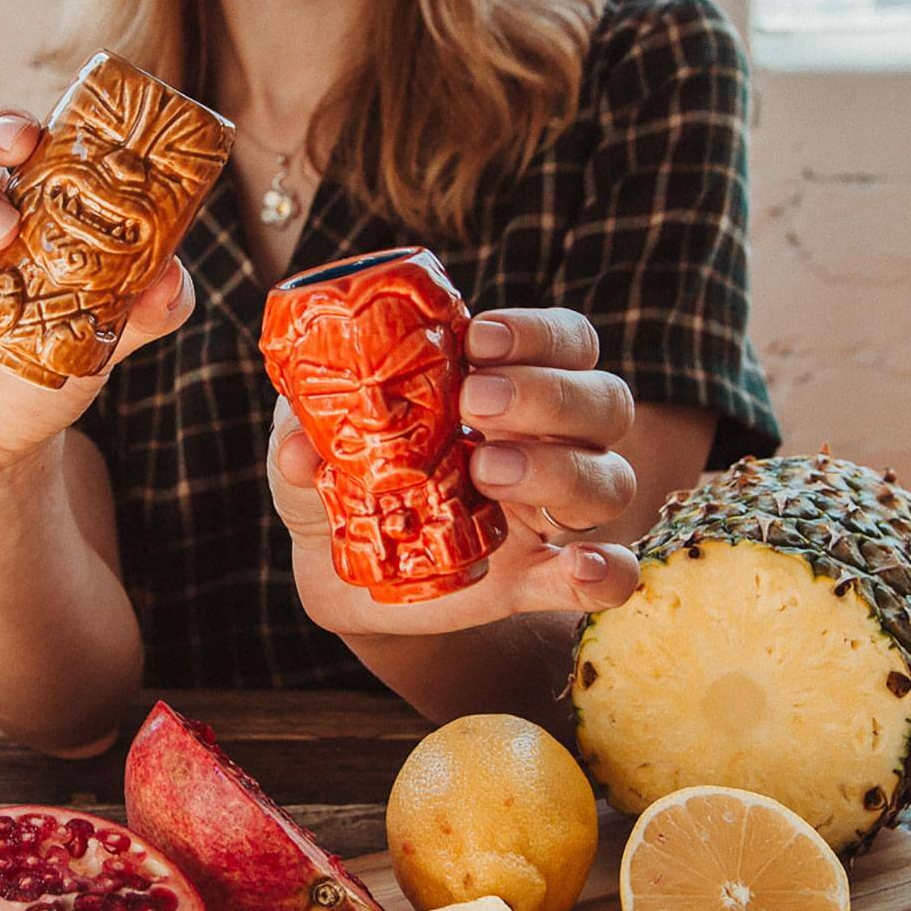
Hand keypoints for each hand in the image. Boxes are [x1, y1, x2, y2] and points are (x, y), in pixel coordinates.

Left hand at [268, 307, 639, 637]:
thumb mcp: (308, 444)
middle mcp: (546, 438)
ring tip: (487, 472)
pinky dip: (607, 570)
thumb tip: (300, 446)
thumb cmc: (338, 475)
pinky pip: (609, 575)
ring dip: (562, 469)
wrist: (336, 567)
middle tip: (476, 402)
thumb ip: (301, 432)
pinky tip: (582, 567)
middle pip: (604, 399)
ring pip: (610, 477)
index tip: (477, 338)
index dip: (535, 332)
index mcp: (503, 381)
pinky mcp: (541, 579)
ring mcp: (549, 511)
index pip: (562, 339)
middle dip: (548, 394)